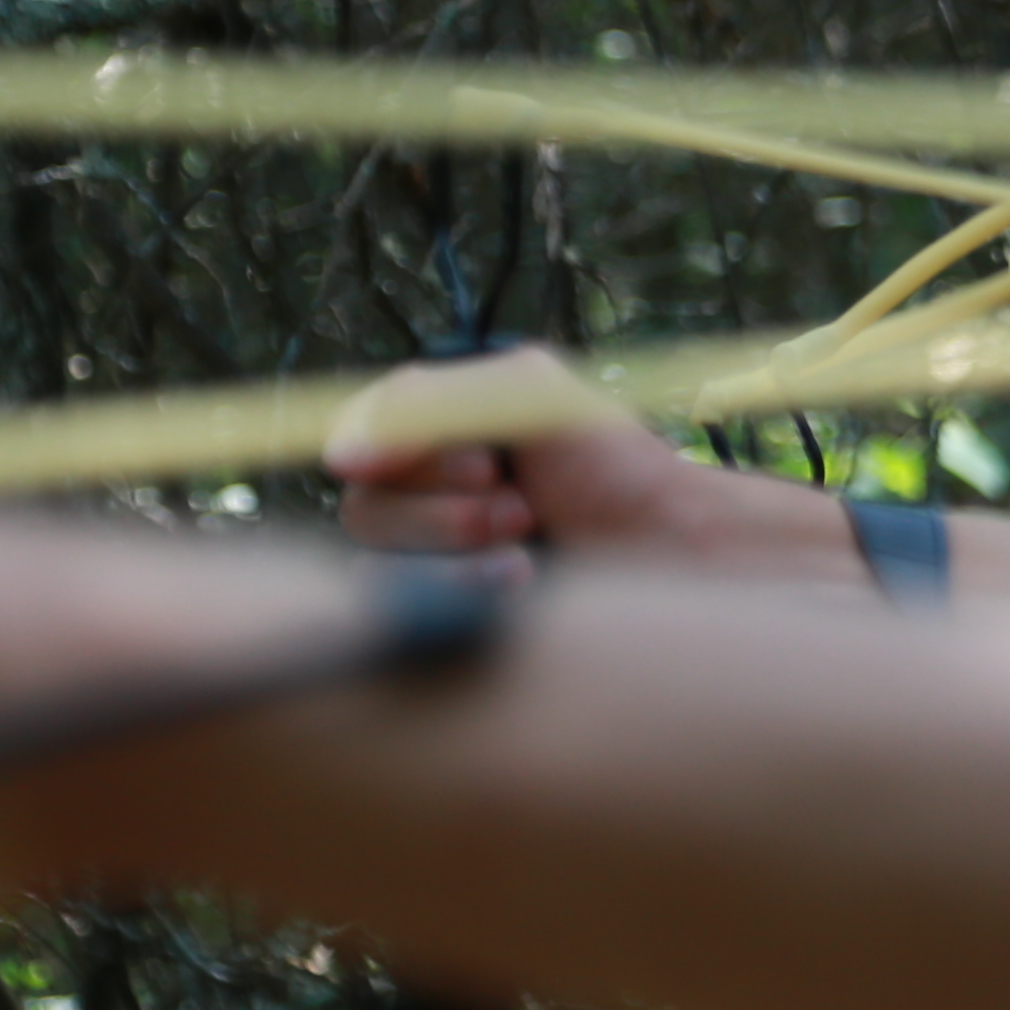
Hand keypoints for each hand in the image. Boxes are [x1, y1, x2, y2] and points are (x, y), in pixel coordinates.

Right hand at [327, 348, 843, 577]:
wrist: (672, 552)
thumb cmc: (613, 469)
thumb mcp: (529, 395)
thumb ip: (431, 404)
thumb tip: (337, 456)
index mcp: (435, 429)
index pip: (363, 438)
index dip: (411, 458)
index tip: (487, 467)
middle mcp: (422, 491)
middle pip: (364, 510)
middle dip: (446, 515)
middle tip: (523, 511)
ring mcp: (431, 558)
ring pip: (377, 566)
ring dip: (455, 559)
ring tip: (527, 553)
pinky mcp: (447, 614)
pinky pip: (405, 614)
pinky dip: (461, 596)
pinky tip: (520, 589)